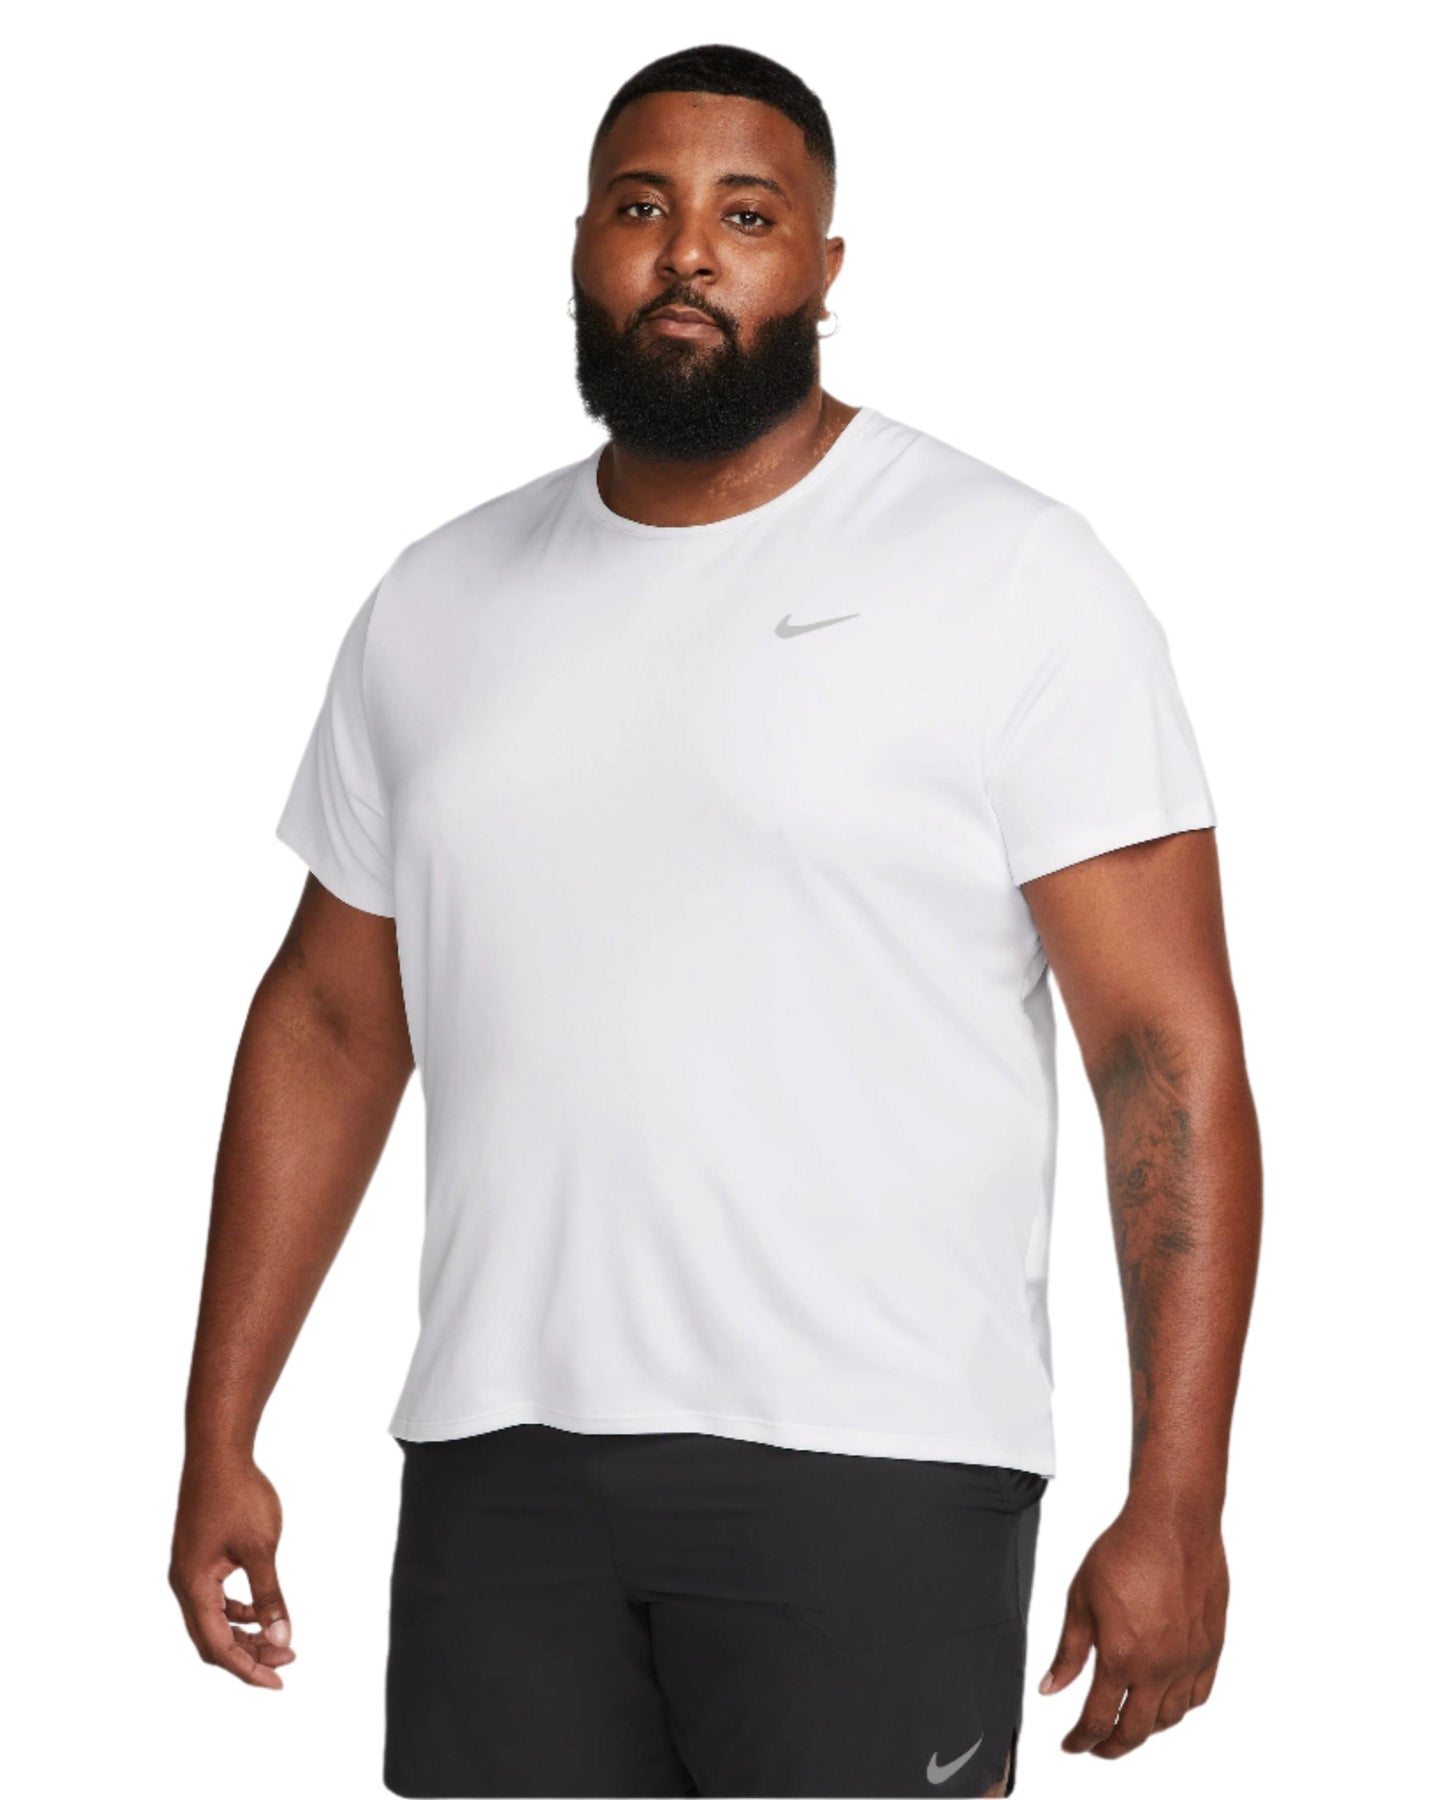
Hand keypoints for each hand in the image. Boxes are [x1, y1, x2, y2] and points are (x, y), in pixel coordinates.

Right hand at [169, 1449, 295, 1688]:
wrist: (217, 1452)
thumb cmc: (238, 1495)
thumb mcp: (261, 1548)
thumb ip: (270, 1595)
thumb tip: (282, 1638)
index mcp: (194, 1586)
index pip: (217, 1646)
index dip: (247, 1669)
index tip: (279, 1681)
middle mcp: (184, 1584)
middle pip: (211, 1640)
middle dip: (248, 1657)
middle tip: (286, 1664)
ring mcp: (189, 1571)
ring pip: (213, 1621)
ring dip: (244, 1636)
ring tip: (279, 1642)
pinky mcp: (197, 1558)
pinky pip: (214, 1600)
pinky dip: (237, 1613)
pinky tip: (259, 1613)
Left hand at [1038, 1496, 1226, 1756]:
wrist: (1172, 1524)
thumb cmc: (1125, 1551)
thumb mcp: (1080, 1599)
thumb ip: (1069, 1651)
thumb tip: (1051, 1689)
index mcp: (1122, 1658)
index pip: (1098, 1720)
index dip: (1081, 1741)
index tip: (1072, 1745)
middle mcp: (1159, 1668)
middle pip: (1136, 1731)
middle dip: (1112, 1746)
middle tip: (1097, 1746)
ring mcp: (1189, 1660)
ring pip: (1169, 1718)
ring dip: (1146, 1729)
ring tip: (1128, 1724)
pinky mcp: (1211, 1648)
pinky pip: (1198, 1696)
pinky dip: (1180, 1709)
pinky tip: (1165, 1702)